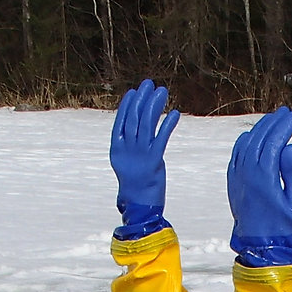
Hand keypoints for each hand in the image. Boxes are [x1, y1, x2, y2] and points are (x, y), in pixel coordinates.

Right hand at [110, 79, 179, 239]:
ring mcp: (140, 155)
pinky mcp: (154, 161)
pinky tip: (174, 113)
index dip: (128, 105)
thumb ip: (130, 150)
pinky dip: (167, 124)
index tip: (135, 91)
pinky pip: (161, 138)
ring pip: (146, 125)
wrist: (139, 207)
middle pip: (134, 119)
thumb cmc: (135, 188)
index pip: (121, 121)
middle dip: (142, 100)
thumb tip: (135, 134)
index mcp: (117, 150)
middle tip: (150, 84)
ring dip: (155, 106)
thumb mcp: (128, 166)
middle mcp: (127, 150)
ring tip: (162, 92)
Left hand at [227, 107, 291, 266]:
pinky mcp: (233, 181)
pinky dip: (245, 141)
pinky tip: (253, 136)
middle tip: (285, 113)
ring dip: (260, 129)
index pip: (274, 141)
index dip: (284, 126)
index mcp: (264, 176)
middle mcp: (247, 173)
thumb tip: (289, 147)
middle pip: (259, 138)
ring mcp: (238, 176)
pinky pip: (237, 154)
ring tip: (273, 120)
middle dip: (273, 122)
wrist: (260, 245)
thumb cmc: (282, 226)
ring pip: (247, 143)